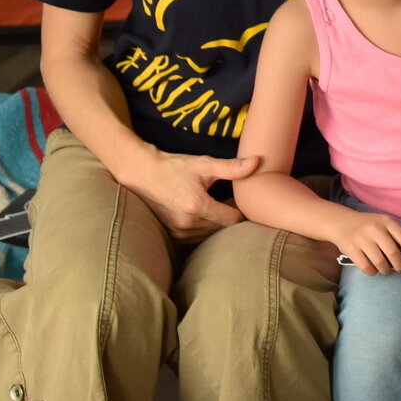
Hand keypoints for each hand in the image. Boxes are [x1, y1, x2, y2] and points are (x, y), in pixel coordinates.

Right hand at [119, 150, 254, 240]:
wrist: (143, 173)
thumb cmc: (174, 167)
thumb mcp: (203, 164)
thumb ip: (231, 168)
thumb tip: (257, 162)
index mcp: (197, 206)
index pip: (233, 219)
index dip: (240, 210)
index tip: (237, 200)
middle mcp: (188, 223)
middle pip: (222, 228)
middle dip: (228, 216)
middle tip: (228, 201)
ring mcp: (178, 232)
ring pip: (210, 234)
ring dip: (216, 223)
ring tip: (214, 206)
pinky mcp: (172, 236)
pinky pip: (197, 238)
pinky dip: (203, 228)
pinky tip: (202, 214)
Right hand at [334, 211, 400, 276]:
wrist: (342, 223)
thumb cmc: (369, 226)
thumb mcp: (384, 224)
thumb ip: (396, 236)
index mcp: (386, 221)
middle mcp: (374, 229)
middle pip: (392, 252)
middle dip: (399, 265)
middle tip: (399, 268)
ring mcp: (361, 239)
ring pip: (379, 262)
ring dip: (386, 270)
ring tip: (386, 269)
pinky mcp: (350, 249)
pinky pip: (366, 267)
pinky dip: (372, 272)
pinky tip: (374, 270)